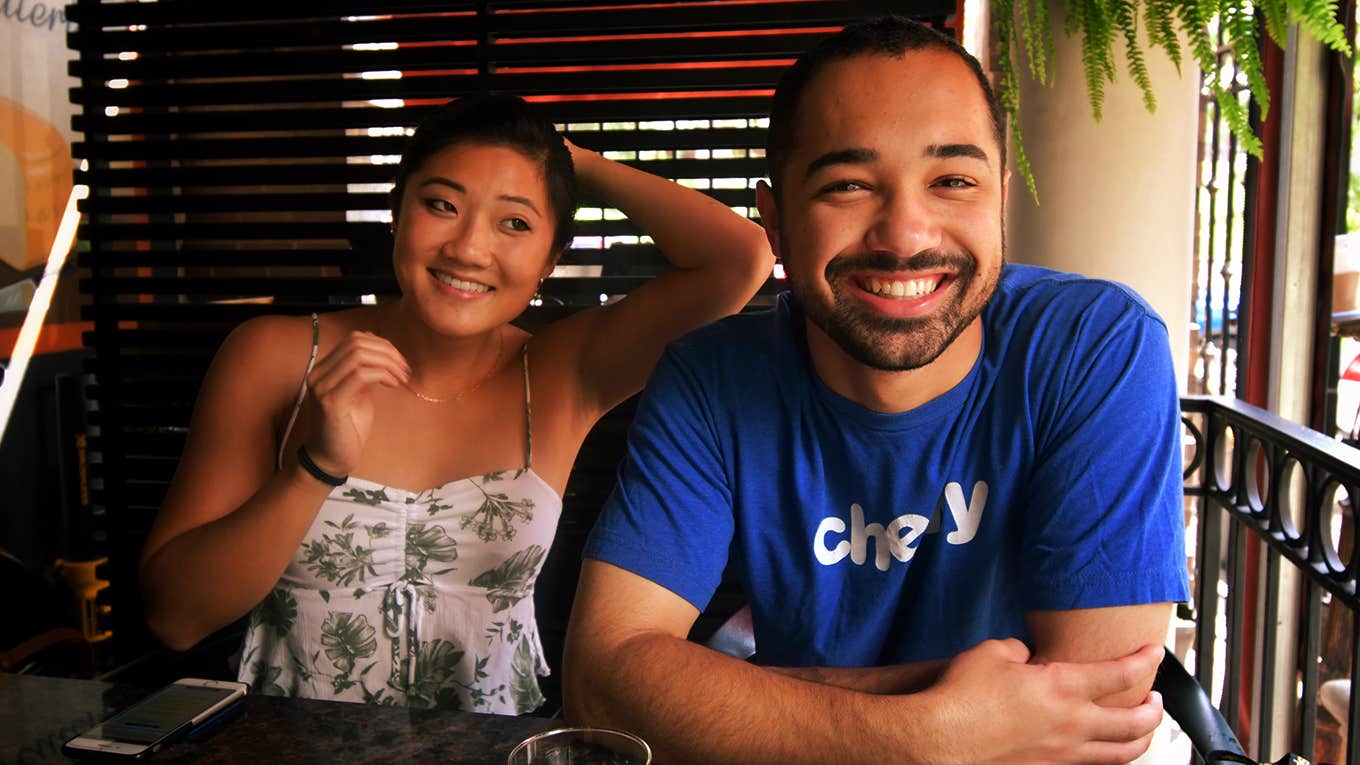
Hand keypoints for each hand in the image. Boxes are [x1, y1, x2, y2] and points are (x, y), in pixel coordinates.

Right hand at [302, 330, 409, 474]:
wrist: (331, 459)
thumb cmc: (348, 428)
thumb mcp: (358, 393)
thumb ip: (363, 372)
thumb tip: (380, 350)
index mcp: (324, 369)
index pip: (354, 339)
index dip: (382, 345)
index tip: (400, 361)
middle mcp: (318, 374)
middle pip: (357, 343)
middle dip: (388, 352)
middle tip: (405, 369)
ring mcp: (322, 387)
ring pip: (358, 355)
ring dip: (388, 363)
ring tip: (401, 377)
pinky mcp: (331, 402)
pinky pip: (360, 375)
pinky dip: (382, 375)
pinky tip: (393, 385)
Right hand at [924, 639, 1163, 764]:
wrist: (941, 739)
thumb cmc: (963, 696)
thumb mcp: (993, 652)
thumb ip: (1020, 651)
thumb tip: (1027, 658)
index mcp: (1062, 688)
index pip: (1120, 673)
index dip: (1143, 660)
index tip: (1153, 652)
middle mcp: (1072, 724)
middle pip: (1135, 723)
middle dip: (1154, 710)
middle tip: (1156, 700)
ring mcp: (1062, 754)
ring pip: (1120, 755)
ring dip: (1140, 741)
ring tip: (1143, 731)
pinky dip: (1103, 759)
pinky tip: (1098, 751)